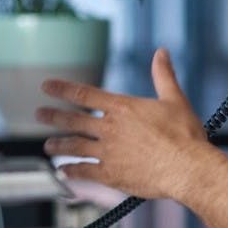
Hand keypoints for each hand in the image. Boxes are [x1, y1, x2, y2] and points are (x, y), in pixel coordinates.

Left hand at [37, 48, 207, 199]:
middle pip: (73, 121)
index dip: (62, 89)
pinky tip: (65, 172)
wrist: (187, 167)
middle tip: (40, 115)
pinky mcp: (111, 175)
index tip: (47, 86)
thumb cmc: (185, 136)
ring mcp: (108, 152)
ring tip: (48, 146)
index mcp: (122, 108)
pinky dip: (72, 172)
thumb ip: (164, 75)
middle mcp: (110, 128)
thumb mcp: (175, 100)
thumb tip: (161, 53)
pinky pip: (84, 172)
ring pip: (74, 147)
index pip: (84, 94)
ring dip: (59, 145)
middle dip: (53, 117)